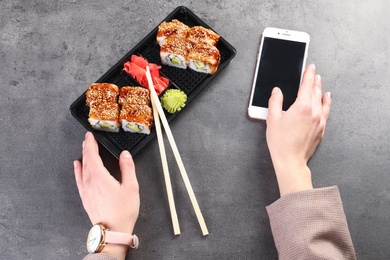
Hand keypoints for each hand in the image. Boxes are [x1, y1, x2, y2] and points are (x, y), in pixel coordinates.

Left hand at [74, 132, 139, 258]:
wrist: (113, 231)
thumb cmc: (123, 211)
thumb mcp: (131, 187)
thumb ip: (128, 168)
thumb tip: (124, 155)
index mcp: (100, 178)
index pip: (92, 156)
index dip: (90, 144)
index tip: (90, 135)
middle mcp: (90, 182)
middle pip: (86, 161)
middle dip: (86, 148)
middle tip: (88, 139)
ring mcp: (86, 190)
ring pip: (82, 169)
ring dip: (83, 157)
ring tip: (84, 148)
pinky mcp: (85, 197)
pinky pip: (78, 180)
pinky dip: (77, 170)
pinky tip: (77, 166)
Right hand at [266, 64, 331, 196]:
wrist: (291, 160)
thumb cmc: (281, 142)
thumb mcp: (273, 119)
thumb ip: (275, 102)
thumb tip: (277, 91)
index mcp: (302, 106)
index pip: (307, 85)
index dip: (308, 74)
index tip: (310, 67)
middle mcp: (314, 112)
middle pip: (316, 91)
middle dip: (314, 80)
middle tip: (313, 72)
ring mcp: (320, 120)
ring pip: (322, 100)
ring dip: (320, 89)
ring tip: (319, 82)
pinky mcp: (321, 129)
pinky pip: (326, 110)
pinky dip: (326, 102)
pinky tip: (326, 98)